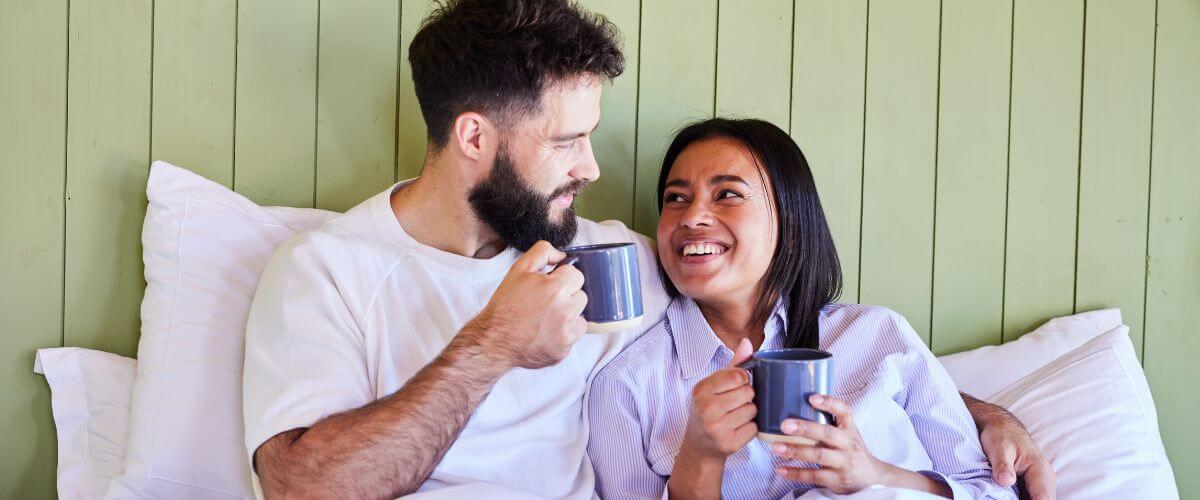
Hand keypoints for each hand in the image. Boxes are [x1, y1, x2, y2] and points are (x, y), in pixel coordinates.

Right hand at [463, 241, 586, 369]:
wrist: (493, 340)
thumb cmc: (505, 307)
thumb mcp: (518, 270)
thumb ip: (542, 253)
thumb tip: (562, 255)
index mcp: (555, 288)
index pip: (576, 274)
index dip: (561, 278)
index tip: (549, 285)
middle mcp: (565, 310)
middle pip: (581, 294)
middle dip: (566, 295)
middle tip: (545, 302)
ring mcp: (566, 331)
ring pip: (581, 314)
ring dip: (568, 313)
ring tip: (546, 317)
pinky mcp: (565, 348)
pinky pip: (576, 334)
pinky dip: (565, 332)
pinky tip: (547, 330)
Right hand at [679, 338, 757, 458]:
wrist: (699, 445)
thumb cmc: (709, 410)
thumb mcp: (714, 386)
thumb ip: (733, 365)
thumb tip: (747, 342)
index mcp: (701, 389)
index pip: (738, 375)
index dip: (743, 380)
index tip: (735, 386)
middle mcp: (706, 408)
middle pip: (748, 392)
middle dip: (746, 397)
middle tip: (734, 405)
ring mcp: (717, 427)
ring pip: (753, 410)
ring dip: (749, 413)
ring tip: (735, 417)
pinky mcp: (728, 443)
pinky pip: (754, 428)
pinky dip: (750, 429)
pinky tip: (737, 429)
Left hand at [771, 395, 910, 494]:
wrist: (872, 478)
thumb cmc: (851, 451)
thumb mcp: (847, 434)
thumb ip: (828, 424)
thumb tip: (795, 410)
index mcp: (849, 429)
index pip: (844, 411)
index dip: (829, 403)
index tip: (812, 397)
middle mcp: (848, 444)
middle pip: (827, 433)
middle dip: (804, 428)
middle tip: (784, 425)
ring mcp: (844, 463)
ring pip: (818, 455)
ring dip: (795, 451)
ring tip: (776, 448)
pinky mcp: (837, 480)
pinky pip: (814, 476)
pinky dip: (795, 473)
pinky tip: (781, 469)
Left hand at [978, 408, 1054, 499]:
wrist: (1003, 428)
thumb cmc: (1001, 436)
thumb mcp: (999, 448)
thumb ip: (1003, 465)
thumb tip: (1005, 481)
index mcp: (1039, 470)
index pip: (1043, 497)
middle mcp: (1044, 479)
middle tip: (1005, 499)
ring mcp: (1040, 484)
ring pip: (1038, 499)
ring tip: (1006, 497)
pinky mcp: (1032, 487)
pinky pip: (1031, 497)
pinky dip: (1023, 499)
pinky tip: (1008, 497)